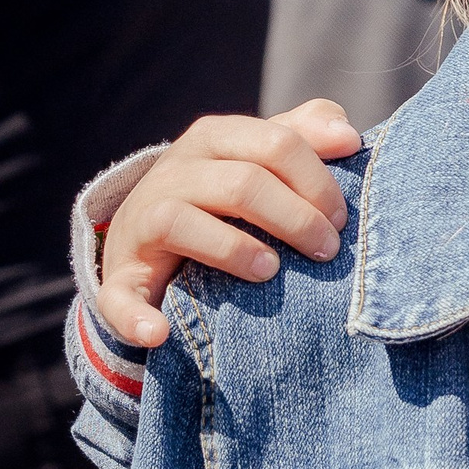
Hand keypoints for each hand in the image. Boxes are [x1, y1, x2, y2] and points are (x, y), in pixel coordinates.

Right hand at [96, 102, 359, 347]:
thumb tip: (349, 135)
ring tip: (272, 271)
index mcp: (215, 137)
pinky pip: (119, 295)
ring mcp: (142, 220)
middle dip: (296, 218)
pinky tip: (159, 333)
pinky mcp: (121, 274)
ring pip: (180, 221)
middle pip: (243, 183)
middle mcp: (175, 171)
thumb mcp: (260, 155)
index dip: (318, 182)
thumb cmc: (225, 192)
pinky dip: (135, 315)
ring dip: (232, 249)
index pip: (277, 143)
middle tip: (327, 251)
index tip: (343, 219)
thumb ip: (305, 135)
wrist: (145, 232)